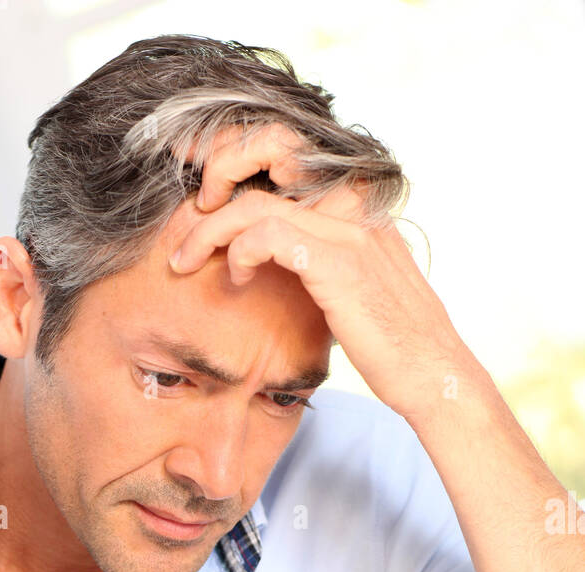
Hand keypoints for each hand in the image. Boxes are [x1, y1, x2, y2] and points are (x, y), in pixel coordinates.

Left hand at [168, 123, 472, 423]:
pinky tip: (235, 278)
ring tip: (185, 260)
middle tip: (186, 218)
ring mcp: (347, 229)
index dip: (236, 154)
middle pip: (268, 153)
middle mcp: (353, 203)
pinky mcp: (337, 263)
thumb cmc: (390, 340)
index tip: (202, 188)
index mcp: (355, 202)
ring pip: (254, 200)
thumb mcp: (351, 284)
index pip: (287, 150)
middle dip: (214, 173)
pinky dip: (238, 252)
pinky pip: (267, 235)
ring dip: (207, 230)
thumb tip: (273, 251)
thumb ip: (317, 255)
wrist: (433, 374)